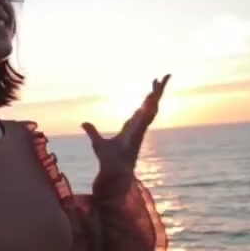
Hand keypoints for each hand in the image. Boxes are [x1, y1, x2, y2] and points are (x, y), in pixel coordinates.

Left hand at [82, 74, 170, 199]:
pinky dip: (151, 107)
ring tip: (162, 80)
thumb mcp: (97, 142)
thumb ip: (92, 131)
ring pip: (152, 109)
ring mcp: (140, 131)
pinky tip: (154, 97)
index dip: (147, 98)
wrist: (112, 174)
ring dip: (156, 95)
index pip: (142, 109)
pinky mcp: (138, 134)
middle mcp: (139, 128)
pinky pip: (147, 118)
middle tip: (165, 76)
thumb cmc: (108, 161)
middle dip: (157, 92)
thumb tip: (84, 123)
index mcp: (132, 128)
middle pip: (151, 106)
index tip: (153, 85)